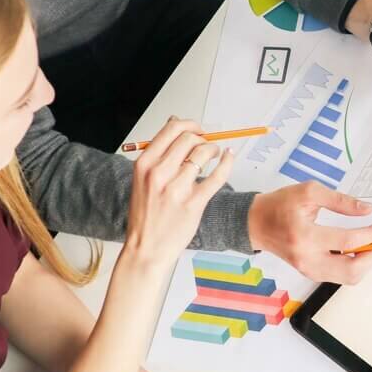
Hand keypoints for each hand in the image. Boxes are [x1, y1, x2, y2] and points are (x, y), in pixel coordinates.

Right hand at [124, 118, 234, 261]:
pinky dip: (227, 162)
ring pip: (204, 153)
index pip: (171, 129)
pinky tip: (229, 158)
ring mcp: (177, 188)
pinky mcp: (193, 203)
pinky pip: (217, 176)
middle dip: (203, 137)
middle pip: (189, 138)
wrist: (145, 249)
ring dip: (214, 149)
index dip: (190, 124)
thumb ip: (158, 154)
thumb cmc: (145, 216)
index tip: (198, 130)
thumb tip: (174, 122)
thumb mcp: (142, 180)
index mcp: (144, 164)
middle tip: (208, 144)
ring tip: (215, 154)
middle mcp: (159, 173)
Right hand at [248, 183, 371, 283]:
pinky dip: (354, 265)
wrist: (256, 223)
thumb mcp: (310, 193)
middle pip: (352, 270)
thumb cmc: (280, 205)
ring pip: (349, 278)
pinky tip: (357, 249)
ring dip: (366, 262)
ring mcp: (309, 271)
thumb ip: (341, 201)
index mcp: (305, 237)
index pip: (349, 242)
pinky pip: (340, 276)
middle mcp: (308, 259)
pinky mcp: (310, 274)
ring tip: (371, 243)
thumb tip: (368, 210)